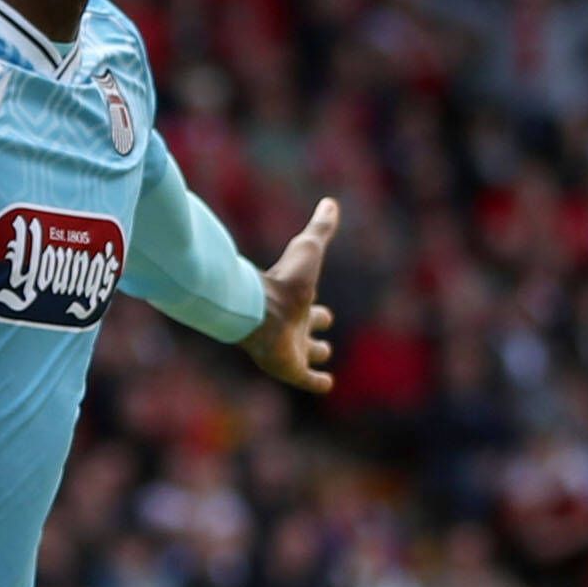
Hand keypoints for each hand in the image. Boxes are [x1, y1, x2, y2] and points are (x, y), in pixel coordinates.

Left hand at [246, 196, 339, 393]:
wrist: (257, 307)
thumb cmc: (283, 279)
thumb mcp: (308, 249)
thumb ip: (320, 228)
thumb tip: (330, 201)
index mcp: (298, 303)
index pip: (312, 307)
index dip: (319, 310)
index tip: (325, 312)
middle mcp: (294, 326)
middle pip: (308, 330)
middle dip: (316, 330)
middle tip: (323, 327)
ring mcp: (292, 349)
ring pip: (307, 354)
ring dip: (315, 355)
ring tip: (322, 357)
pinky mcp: (291, 369)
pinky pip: (307, 380)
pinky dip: (317, 382)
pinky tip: (326, 384)